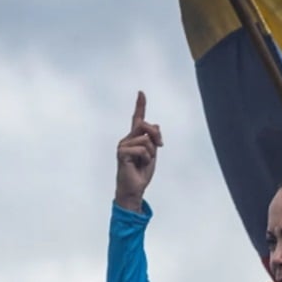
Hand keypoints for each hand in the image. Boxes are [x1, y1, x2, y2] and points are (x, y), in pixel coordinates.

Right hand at [115, 91, 162, 211]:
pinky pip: (142, 149)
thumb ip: (153, 139)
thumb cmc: (141, 173)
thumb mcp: (153, 154)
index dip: (140, 105)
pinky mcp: (121, 152)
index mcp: (134, 138)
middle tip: (160, 146)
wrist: (134, 189)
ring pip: (146, 140)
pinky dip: (146, 159)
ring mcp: (123, 145)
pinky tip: (139, 165)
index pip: (137, 119)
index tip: (141, 93)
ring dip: (151, 153)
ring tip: (144, 162)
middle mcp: (127, 139)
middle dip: (156, 136)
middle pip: (145, 125)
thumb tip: (155, 124)